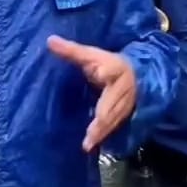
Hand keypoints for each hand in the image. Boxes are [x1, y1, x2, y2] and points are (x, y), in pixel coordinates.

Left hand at [47, 36, 136, 151]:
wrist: (136, 75)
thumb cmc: (108, 63)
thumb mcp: (91, 55)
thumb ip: (72, 51)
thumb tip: (49, 41)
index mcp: (115, 68)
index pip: (111, 69)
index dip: (106, 71)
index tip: (99, 72)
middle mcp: (122, 89)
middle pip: (112, 103)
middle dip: (101, 117)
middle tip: (90, 130)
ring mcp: (125, 104)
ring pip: (113, 119)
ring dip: (101, 131)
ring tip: (87, 143)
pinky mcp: (124, 116)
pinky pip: (113, 127)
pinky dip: (103, 136)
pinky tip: (92, 145)